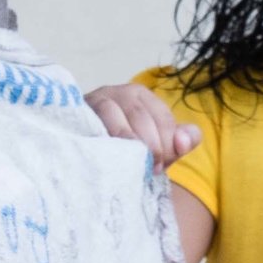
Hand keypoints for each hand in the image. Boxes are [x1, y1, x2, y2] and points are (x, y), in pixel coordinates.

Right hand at [85, 82, 200, 167]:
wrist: (89, 153)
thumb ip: (181, 142)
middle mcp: (118, 93)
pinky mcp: (77, 114)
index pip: (162, 117)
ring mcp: (95, 100)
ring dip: (126, 140)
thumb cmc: (129, 147)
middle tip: (150, 169)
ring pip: (111, 112)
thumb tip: (185, 142)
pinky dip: (100, 138)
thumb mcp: (160, 146)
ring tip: (133, 163)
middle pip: (139, 114)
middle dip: (149, 144)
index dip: (167, 143)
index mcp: (141, 96)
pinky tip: (109, 156)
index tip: (163, 166)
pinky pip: (89, 120)